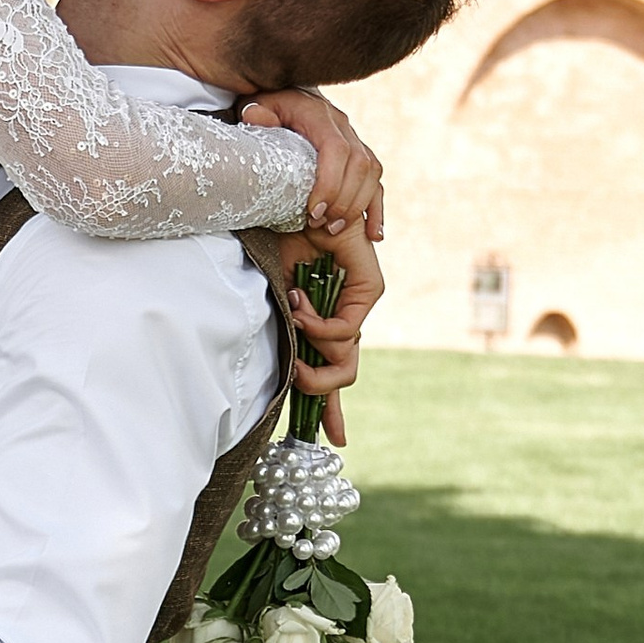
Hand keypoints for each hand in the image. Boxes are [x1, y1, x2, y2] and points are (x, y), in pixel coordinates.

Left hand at [241, 88, 383, 244]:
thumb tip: (254, 117)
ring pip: (372, 174)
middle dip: (342, 201)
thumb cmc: (269, 107)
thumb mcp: (258, 105)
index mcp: (320, 115)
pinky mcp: (361, 156)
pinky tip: (374, 234)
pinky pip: (376, 182)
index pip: (336, 150)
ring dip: (357, 206)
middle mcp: (343, 126)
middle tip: (320, 225)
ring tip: (333, 229)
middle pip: (359, 165)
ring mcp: (355, 140)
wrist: (286, 98)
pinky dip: (376, 209)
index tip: (313, 211)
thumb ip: (256, 113)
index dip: (330, 182)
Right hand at [272, 210, 381, 435]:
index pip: (334, 371)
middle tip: (299, 381)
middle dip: (320, 387)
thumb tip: (286, 372)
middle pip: (344, 372)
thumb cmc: (274, 244)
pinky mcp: (369, 287)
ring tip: (293, 314)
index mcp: (322, 319)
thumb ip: (286, 336)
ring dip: (312, 345)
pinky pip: (346, 331)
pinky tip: (300, 304)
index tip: (334, 439)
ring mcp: (358, 301)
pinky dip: (319, 326)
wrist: (286, 203)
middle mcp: (344, 313)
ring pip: (346, 357)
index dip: (333, 408)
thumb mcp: (274, 303)